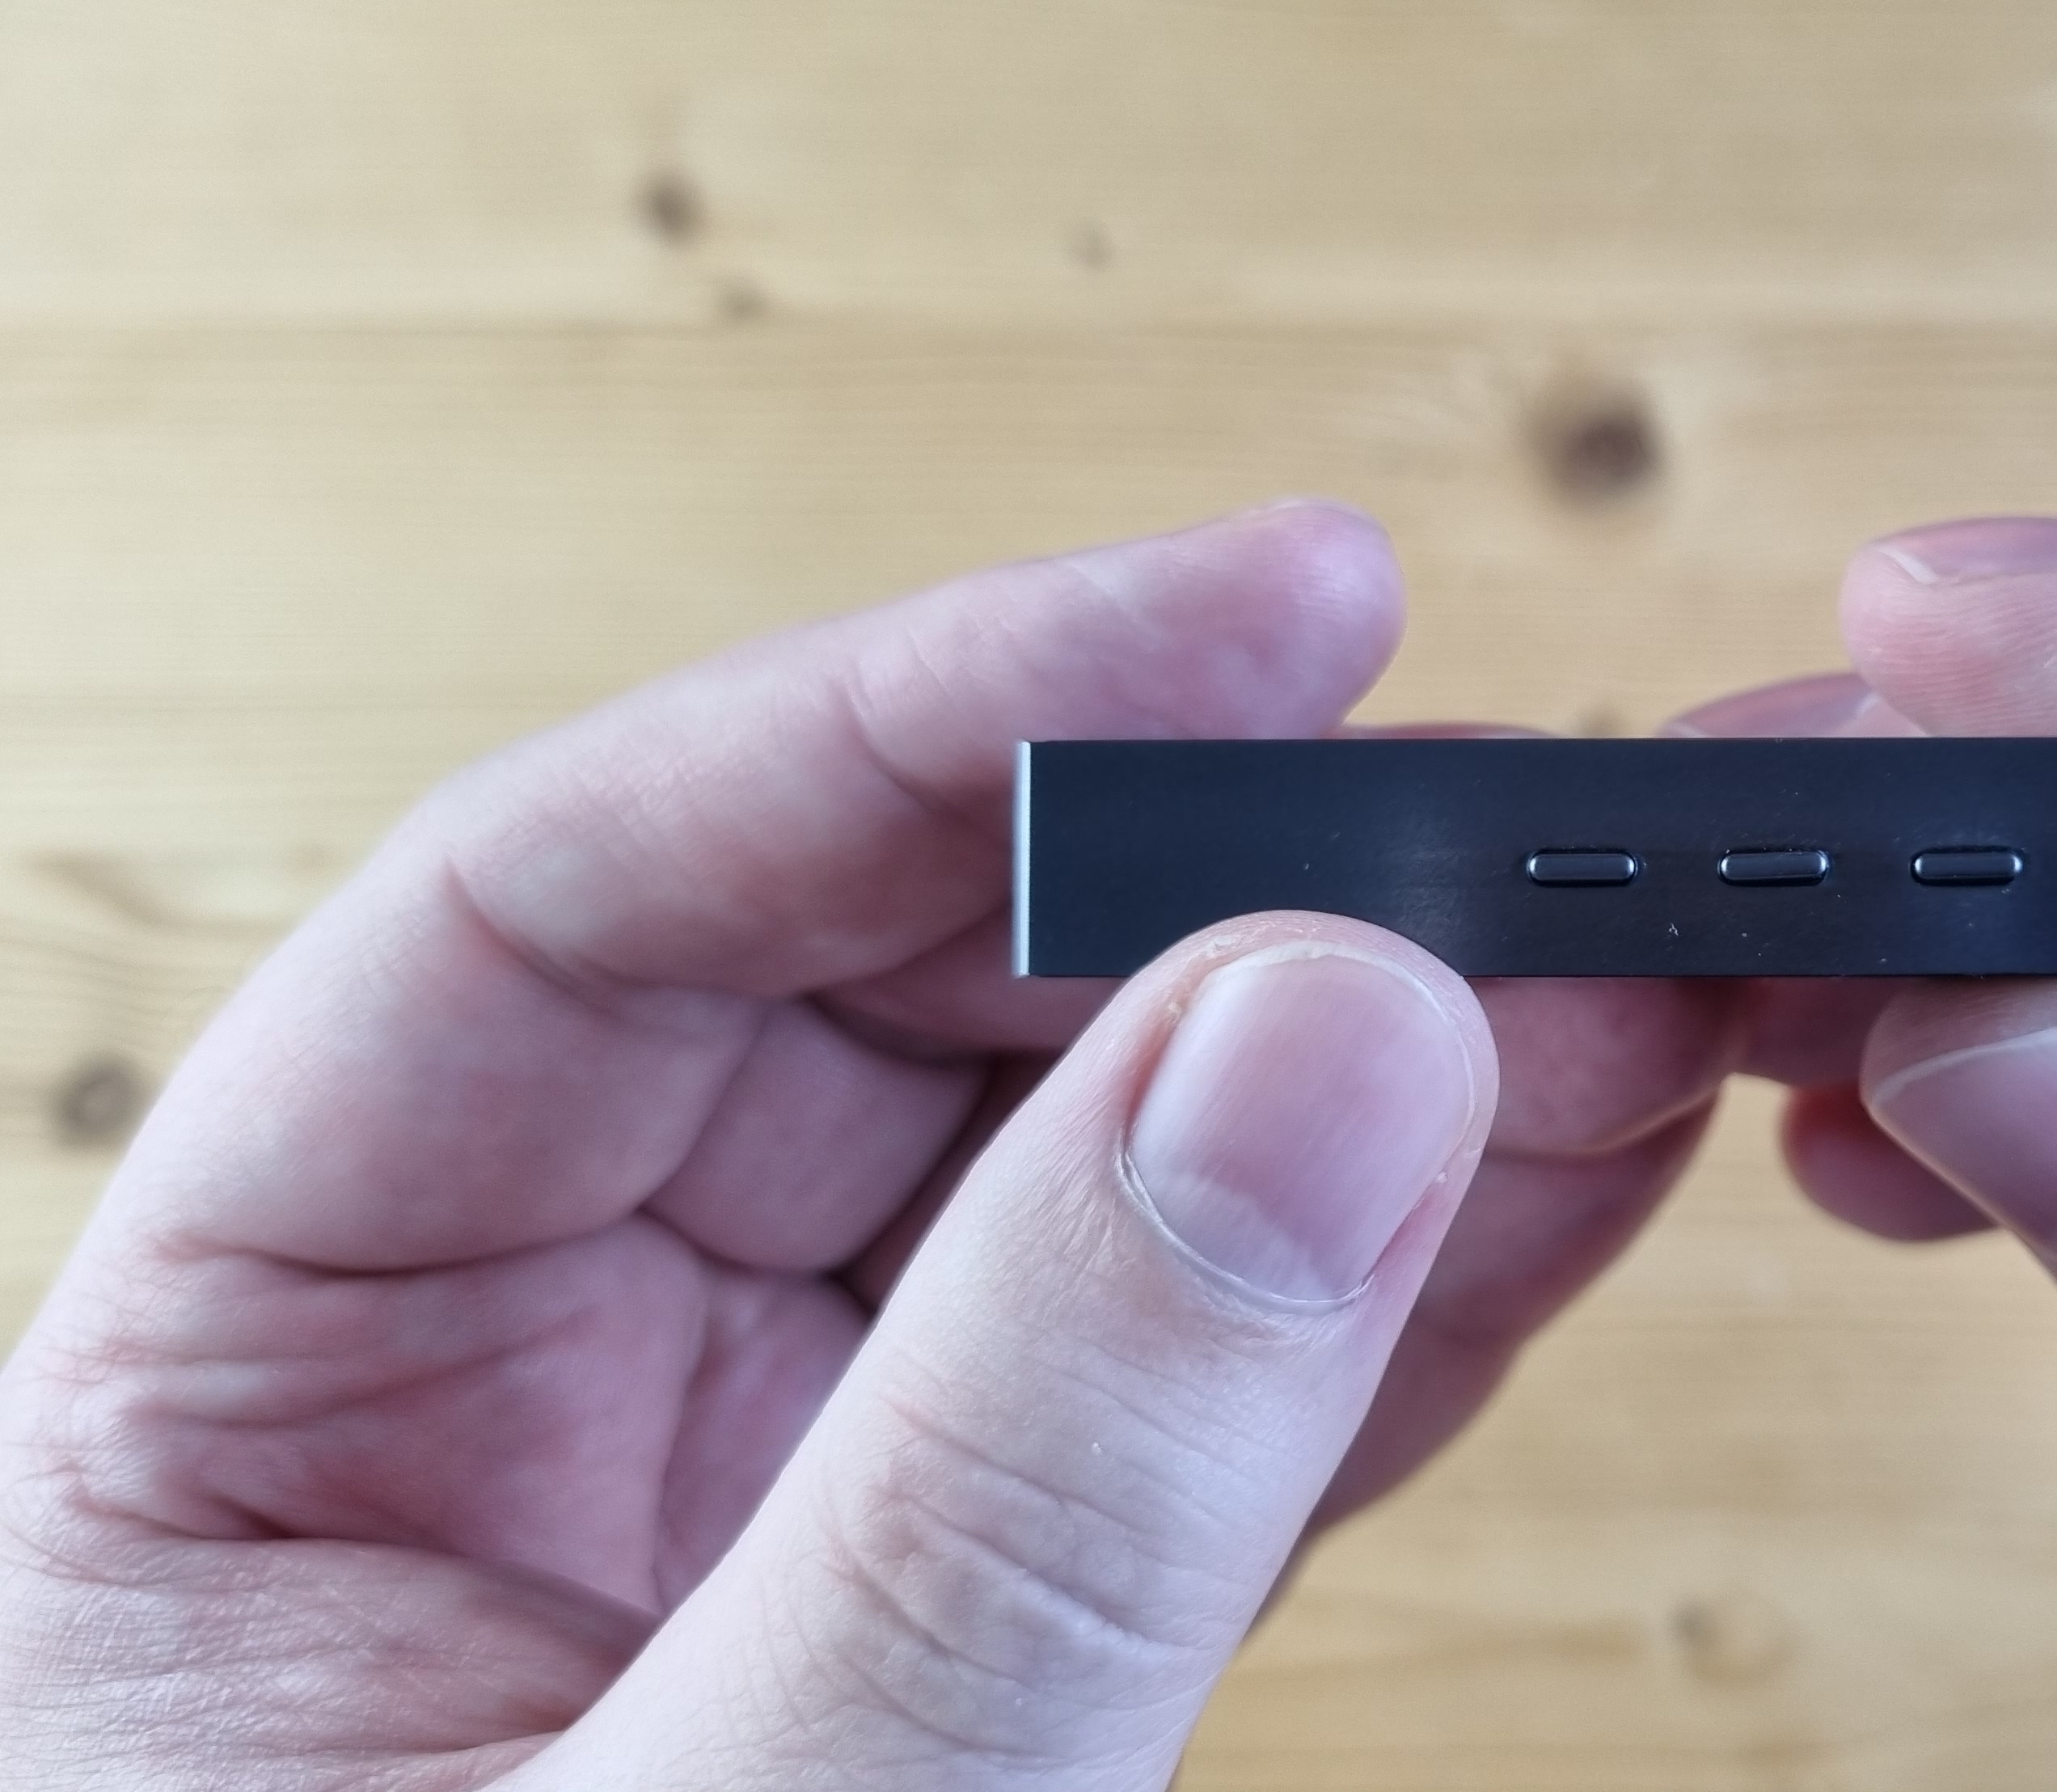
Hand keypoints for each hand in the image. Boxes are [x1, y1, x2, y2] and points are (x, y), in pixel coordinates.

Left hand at [0, 503, 1734, 1789]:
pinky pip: (1186, 1389)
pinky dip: (1393, 1286)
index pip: (582, 912)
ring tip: (1627, 985)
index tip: (1272, 618)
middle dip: (1215, 902)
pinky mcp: (953, 1622)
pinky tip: (1579, 1176)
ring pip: (1070, 1181)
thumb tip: (1328, 1042)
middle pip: (869, 1007)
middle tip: (1527, 834)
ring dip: (1357, 1072)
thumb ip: (1019, 1476)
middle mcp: (494, 1401)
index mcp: (247, 1400)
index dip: (940, 713)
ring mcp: (744, 1507)